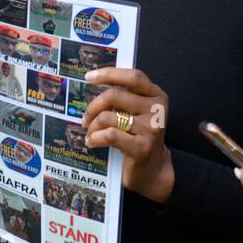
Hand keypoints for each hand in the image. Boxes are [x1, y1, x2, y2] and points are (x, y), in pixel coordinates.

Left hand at [81, 67, 173, 203]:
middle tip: (85, 117)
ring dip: (92, 126)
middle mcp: (156, 109)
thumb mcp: (139, 112)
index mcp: (156, 95)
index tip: (89, 76)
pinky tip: (92, 142)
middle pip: (113, 96)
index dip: (109, 74)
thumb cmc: (140, 136)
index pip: (132, 77)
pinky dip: (95, 138)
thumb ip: (125, 96)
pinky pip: (109, 135)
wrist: (154, 169)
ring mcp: (151, 128)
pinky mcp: (142, 147)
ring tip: (90, 132)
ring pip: (108, 117)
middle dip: (93, 106)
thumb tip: (95, 82)